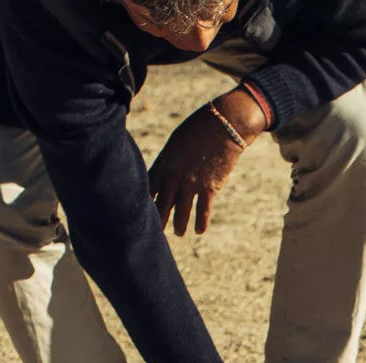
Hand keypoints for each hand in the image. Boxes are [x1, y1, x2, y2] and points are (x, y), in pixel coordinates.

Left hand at [147, 91, 263, 235]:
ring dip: (179, 224)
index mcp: (164, 162)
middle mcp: (174, 176)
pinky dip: (201, 222)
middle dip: (158, 219)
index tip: (140, 212)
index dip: (144, 202)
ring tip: (178, 233)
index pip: (149, 188)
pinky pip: (203, 210)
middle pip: (162, 203)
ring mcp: (191, 183)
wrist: (224, 125)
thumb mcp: (177, 142)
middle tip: (154, 231)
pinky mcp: (209, 188)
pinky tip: (199, 231)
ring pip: (181, 210)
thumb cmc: (199, 128)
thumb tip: (166, 173)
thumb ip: (169, 159)